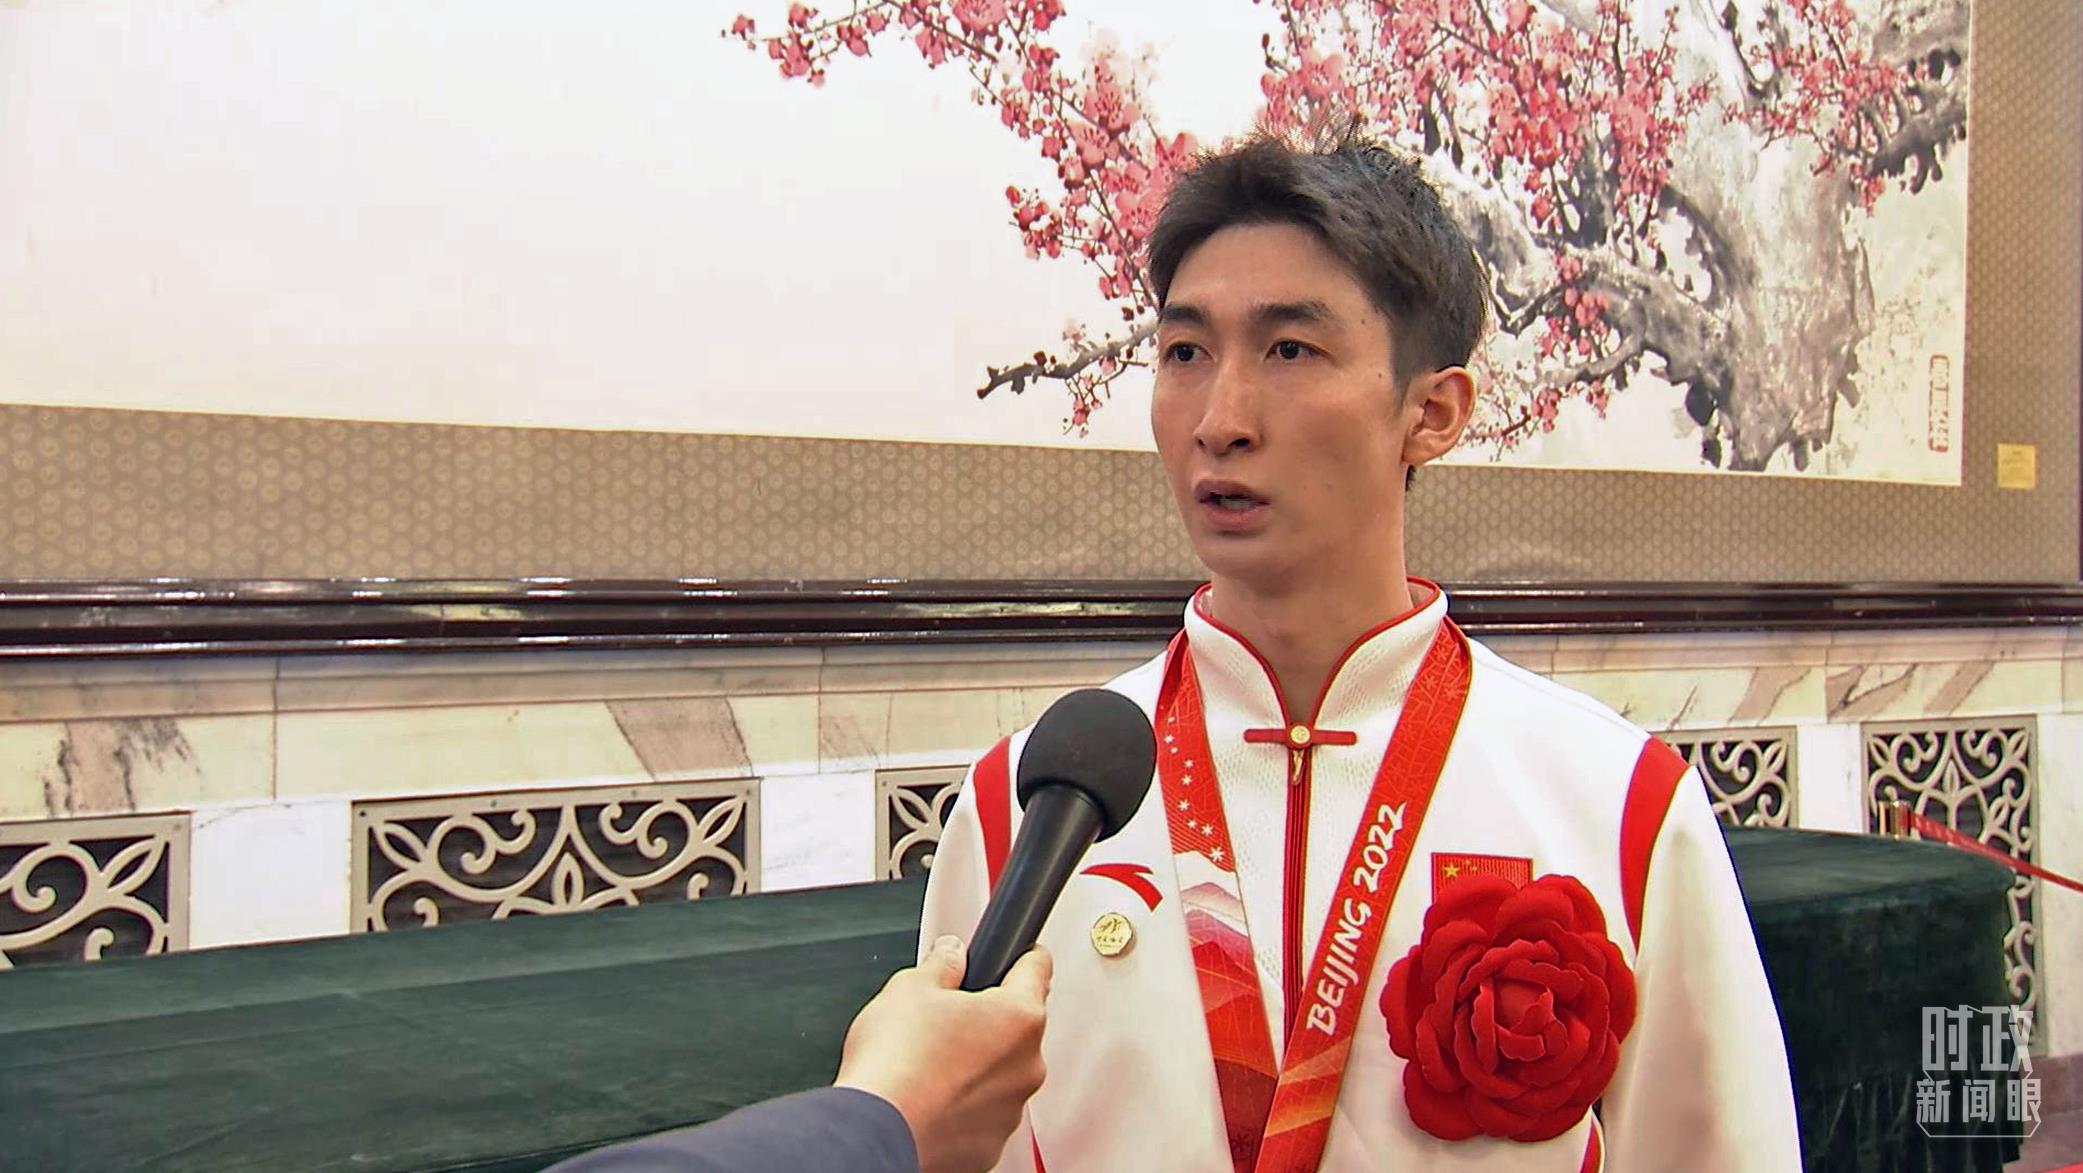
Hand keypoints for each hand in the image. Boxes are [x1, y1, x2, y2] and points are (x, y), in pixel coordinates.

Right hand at [834, 936, 1051, 1172]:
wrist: (874, 1133)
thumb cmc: (895, 1065)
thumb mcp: (911, 987)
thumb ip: (943, 964)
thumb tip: (951, 955)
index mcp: (1019, 1017)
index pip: (1037, 967)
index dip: (1019, 954)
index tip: (1014, 953)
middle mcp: (1027, 1066)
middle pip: (1016, 1026)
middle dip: (985, 1018)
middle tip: (944, 1017)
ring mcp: (1010, 1110)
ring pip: (1000, 1073)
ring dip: (974, 1065)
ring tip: (927, 1063)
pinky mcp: (989, 1146)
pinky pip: (982, 1113)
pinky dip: (961, 1104)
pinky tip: (929, 1096)